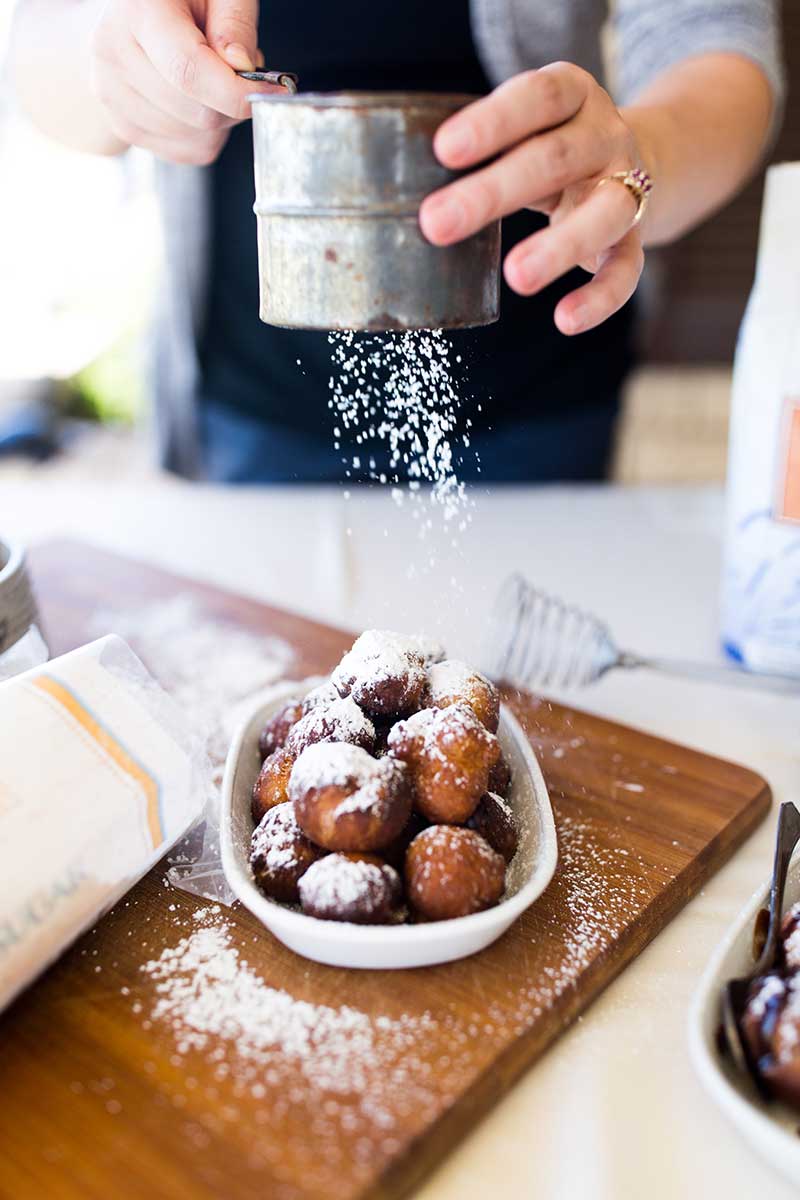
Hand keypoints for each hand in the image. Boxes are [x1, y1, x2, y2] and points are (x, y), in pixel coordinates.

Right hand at [89, 0, 279, 164]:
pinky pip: (186, 152)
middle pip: (198, 114)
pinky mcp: (121, 125)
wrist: (138, 9)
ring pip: (196, 138)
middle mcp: (114, 55)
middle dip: (233, 102)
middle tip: (236, 70)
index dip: (236, 92)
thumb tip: (241, 67)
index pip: (188, 72)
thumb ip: (235, 21)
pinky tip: (197, 100)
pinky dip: (205, 135)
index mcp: (137, 13)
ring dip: (221, 119)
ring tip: (212, 78)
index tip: (271, 88)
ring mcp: (111, 95)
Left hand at [419, 63, 646, 334]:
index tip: (443, 150)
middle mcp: (605, 136)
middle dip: (493, 192)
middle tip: (436, 224)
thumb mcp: (526, 128)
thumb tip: (402, 189)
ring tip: (515, 277)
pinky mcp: (635, 235)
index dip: (492, 122)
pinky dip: (599, 298)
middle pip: (555, 159)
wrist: (638, 159)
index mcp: (573, 94)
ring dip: (558, 247)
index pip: (536, 98)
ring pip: (602, 215)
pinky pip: (625, 268)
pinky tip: (564, 320)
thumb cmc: (552, 143)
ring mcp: (628, 186)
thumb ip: (485, 148)